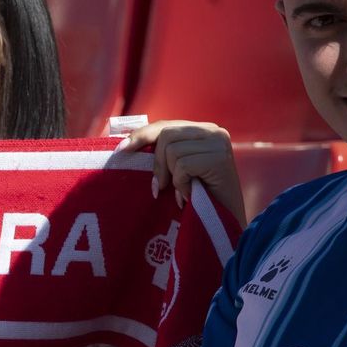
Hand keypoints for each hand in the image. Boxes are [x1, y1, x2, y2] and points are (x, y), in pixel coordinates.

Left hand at [116, 120, 244, 227]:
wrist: (225, 220)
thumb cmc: (198, 195)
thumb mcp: (178, 168)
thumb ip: (164, 152)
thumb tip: (126, 144)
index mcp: (202, 129)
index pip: (166, 126)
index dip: (142, 136)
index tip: (121, 150)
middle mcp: (213, 130)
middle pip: (166, 135)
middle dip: (157, 163)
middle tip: (159, 186)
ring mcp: (218, 142)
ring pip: (172, 150)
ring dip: (172, 176)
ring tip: (183, 190)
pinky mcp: (219, 157)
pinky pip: (182, 166)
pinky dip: (182, 184)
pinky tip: (192, 193)